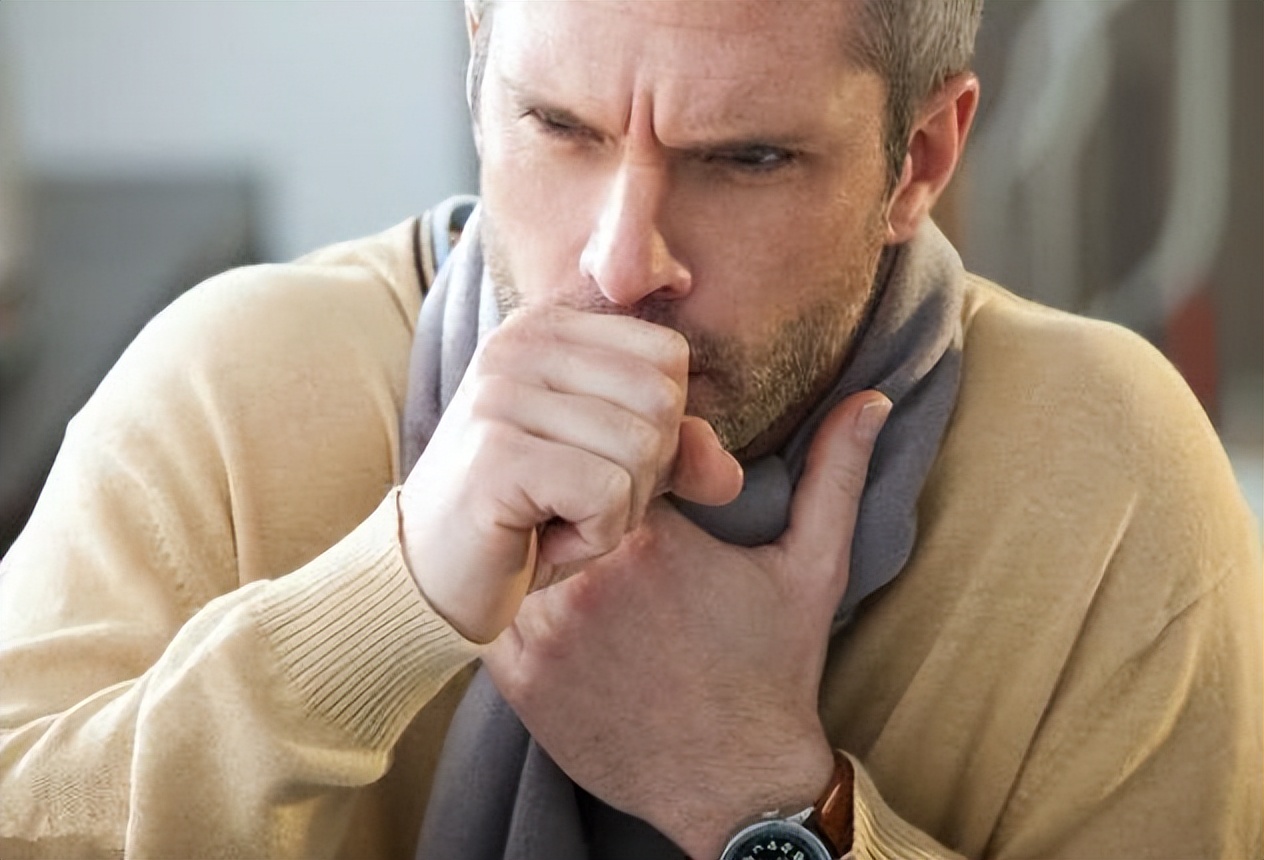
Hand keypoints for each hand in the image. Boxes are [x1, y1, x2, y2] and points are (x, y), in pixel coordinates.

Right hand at [399, 305, 743, 642]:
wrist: (429, 580)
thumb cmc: (525, 518)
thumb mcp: (613, 473)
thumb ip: (677, 455)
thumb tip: (729, 475)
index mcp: (547, 327)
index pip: (668, 356)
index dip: (658, 429)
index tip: (592, 463)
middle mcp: (518, 345)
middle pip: (661, 401)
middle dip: (642, 475)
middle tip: (576, 502)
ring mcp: (500, 396)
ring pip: (641, 450)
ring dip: (615, 513)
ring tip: (554, 519)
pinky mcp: (496, 456)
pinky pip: (608, 495)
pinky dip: (591, 538)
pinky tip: (540, 540)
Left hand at [483, 391, 890, 857]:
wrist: (735, 783)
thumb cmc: (774, 670)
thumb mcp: (813, 566)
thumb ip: (834, 474)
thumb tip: (871, 400)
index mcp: (653, 537)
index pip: (608, 453)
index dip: (625, 462)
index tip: (650, 488)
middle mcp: (586, 578)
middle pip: (556, 495)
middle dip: (578, 498)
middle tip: (605, 519)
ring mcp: (544, 630)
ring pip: (515, 546)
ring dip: (540, 542)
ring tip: (573, 555)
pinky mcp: (517, 677)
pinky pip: (492, 607)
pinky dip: (514, 597)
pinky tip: (555, 605)